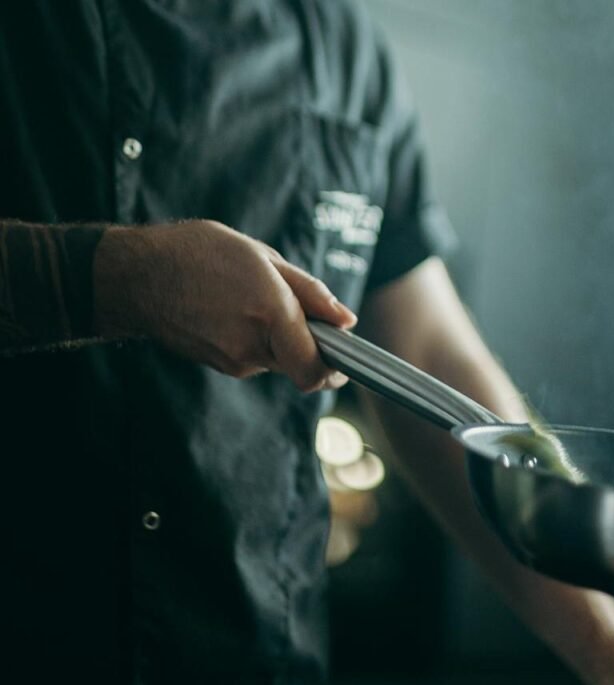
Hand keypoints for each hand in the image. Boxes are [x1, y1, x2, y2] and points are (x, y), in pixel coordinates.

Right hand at [94, 220, 354, 391]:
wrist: (136, 276)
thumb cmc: (201, 254)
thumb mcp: (263, 258)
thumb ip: (310, 293)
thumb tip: (346, 321)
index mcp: (270, 314)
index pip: (315, 369)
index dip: (336, 370)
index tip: (344, 357)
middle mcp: (252, 345)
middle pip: (301, 365)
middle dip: (310, 346)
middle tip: (301, 314)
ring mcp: (233, 361)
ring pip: (278, 359)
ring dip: (280, 338)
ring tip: (254, 300)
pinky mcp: (219, 365)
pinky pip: (255, 357)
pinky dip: (258, 339)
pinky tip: (235, 311)